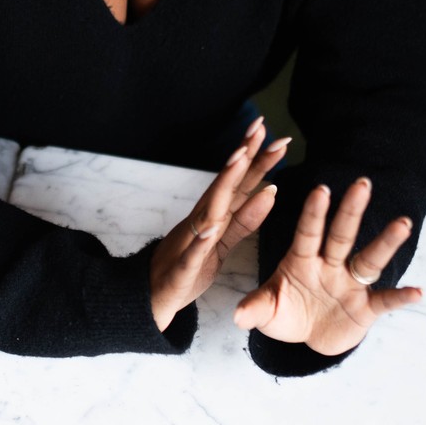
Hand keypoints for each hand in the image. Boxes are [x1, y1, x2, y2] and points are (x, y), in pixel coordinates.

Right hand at [149, 119, 288, 331]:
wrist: (152, 295)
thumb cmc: (189, 265)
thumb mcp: (223, 241)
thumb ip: (245, 220)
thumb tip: (270, 191)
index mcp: (214, 215)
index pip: (238, 182)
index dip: (255, 158)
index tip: (273, 133)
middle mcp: (202, 220)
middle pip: (226, 184)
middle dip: (243, 156)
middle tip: (260, 129)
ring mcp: (191, 241)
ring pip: (209, 209)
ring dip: (223, 184)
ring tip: (239, 160)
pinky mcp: (183, 268)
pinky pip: (194, 253)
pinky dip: (201, 240)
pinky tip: (212, 228)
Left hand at [232, 177, 421, 354]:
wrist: (306, 337)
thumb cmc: (285, 313)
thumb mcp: (266, 310)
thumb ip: (254, 309)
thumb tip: (236, 317)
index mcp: (302, 259)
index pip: (308, 232)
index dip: (314, 213)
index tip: (321, 189)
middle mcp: (330, 265)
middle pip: (341, 234)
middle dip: (351, 210)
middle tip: (363, 183)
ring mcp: (350, 284)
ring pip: (369, 259)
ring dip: (386, 242)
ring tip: (404, 222)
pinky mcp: (366, 307)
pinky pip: (385, 300)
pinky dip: (401, 297)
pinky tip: (418, 292)